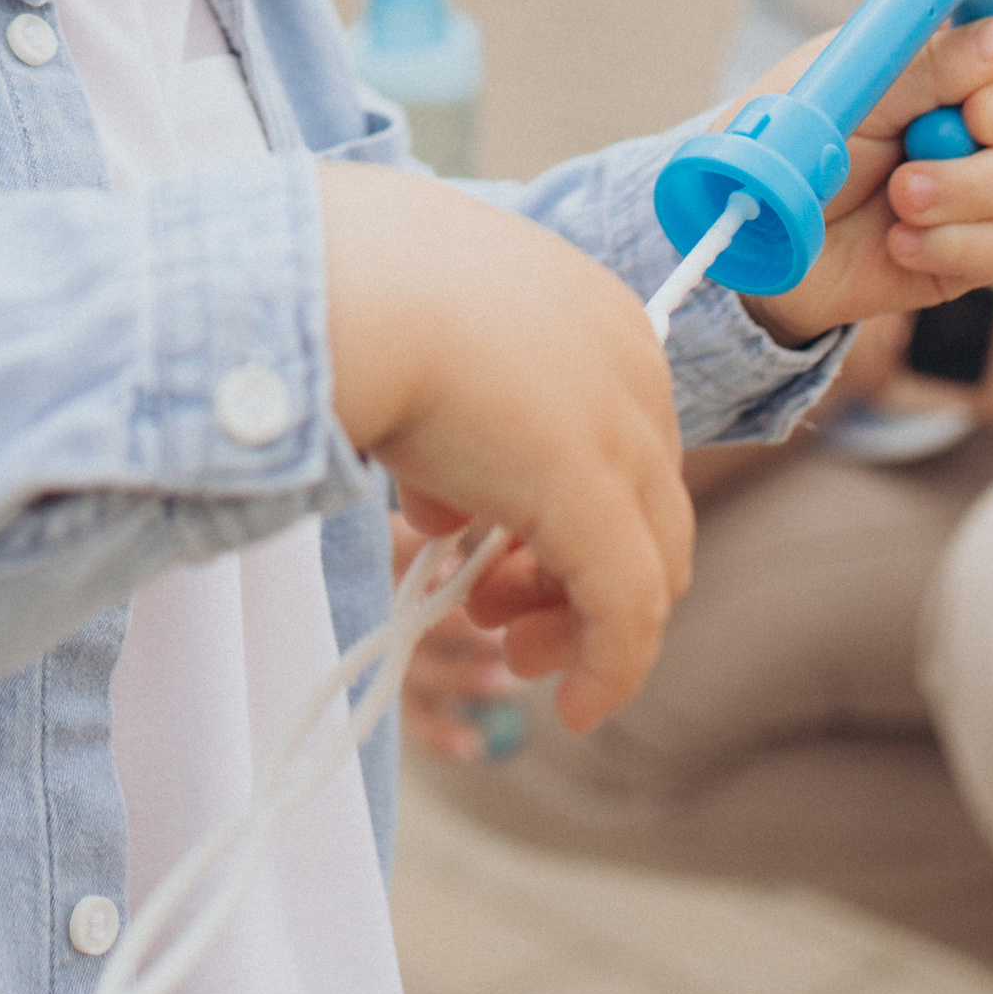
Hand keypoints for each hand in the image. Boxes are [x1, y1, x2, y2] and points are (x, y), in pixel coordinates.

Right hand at [319, 165, 691, 737]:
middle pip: (643, 505)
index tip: (492, 551)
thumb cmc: (353, 291)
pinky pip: (629, 612)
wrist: (343, 285)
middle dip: (569, 571)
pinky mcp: (598, 502)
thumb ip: (454, 427)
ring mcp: (621, 433)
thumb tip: (448, 506)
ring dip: (580, 619)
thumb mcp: (421, 352)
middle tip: (494, 607)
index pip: (617, 439)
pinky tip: (579, 708)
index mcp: (594, 314)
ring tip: (505, 640)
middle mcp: (632, 368)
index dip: (562, 510)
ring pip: (649, 563)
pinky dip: (613, 668)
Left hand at [740, 0, 992, 347]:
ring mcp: (978, 187)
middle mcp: (973, 120)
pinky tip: (898, 241)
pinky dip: (948, 241)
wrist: (756, 233)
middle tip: (978, 119)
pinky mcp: (970, 252)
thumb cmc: (791, 139)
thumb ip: (923, 65)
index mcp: (944, 62)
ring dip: (963, 185)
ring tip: (900, 194)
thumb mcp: (848, 87)